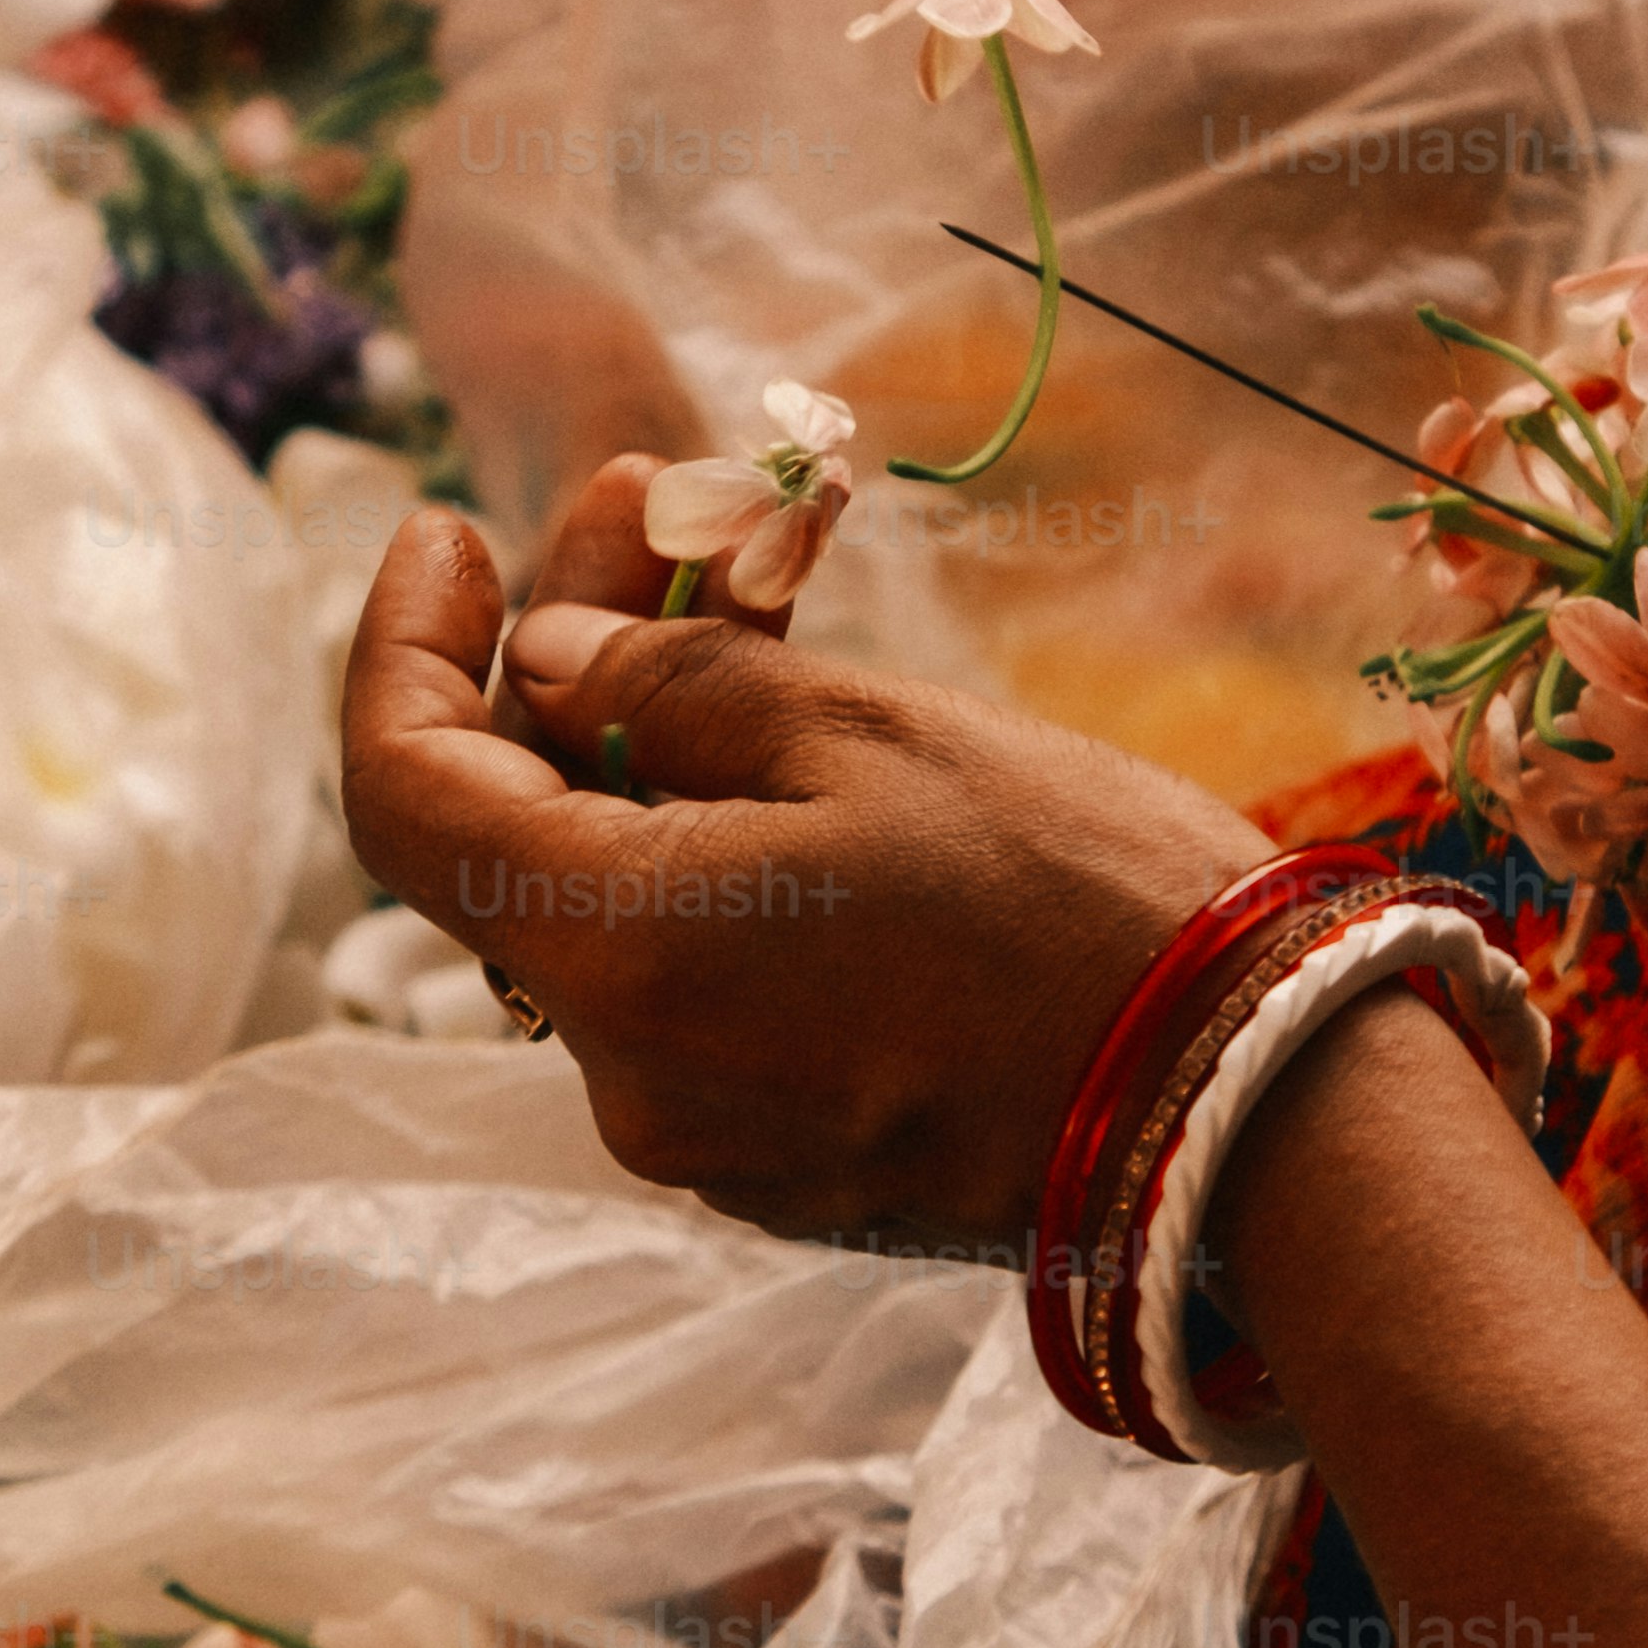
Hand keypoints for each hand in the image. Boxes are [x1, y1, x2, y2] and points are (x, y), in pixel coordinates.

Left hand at [338, 457, 1263, 1252]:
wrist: (1246, 1109)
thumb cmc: (1078, 901)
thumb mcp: (867, 737)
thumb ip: (672, 688)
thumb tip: (550, 659)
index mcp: (619, 959)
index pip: (404, 797)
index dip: (401, 649)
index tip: (448, 532)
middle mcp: (627, 1073)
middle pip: (519, 839)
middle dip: (567, 653)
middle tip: (654, 498)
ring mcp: (705, 1128)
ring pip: (619, 898)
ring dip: (654, 738)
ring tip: (751, 574)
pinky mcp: (785, 1148)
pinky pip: (700, 972)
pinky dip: (717, 843)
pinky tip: (796, 725)